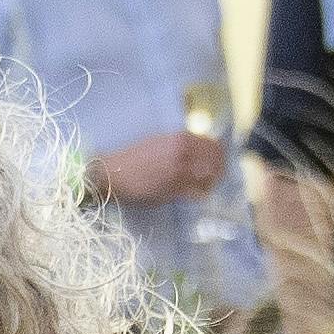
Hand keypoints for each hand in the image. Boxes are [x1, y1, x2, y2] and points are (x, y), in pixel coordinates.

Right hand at [92, 125, 224, 206]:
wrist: (114, 172)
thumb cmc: (134, 156)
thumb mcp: (159, 141)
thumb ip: (180, 144)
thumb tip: (198, 151)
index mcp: (180, 139)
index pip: (213, 145)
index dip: (219, 154)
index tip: (219, 160)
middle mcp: (183, 154)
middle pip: (215, 162)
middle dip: (219, 169)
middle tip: (216, 176)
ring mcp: (179, 173)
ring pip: (208, 178)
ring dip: (211, 183)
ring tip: (207, 186)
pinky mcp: (173, 190)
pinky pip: (196, 193)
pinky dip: (200, 194)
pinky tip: (197, 194)